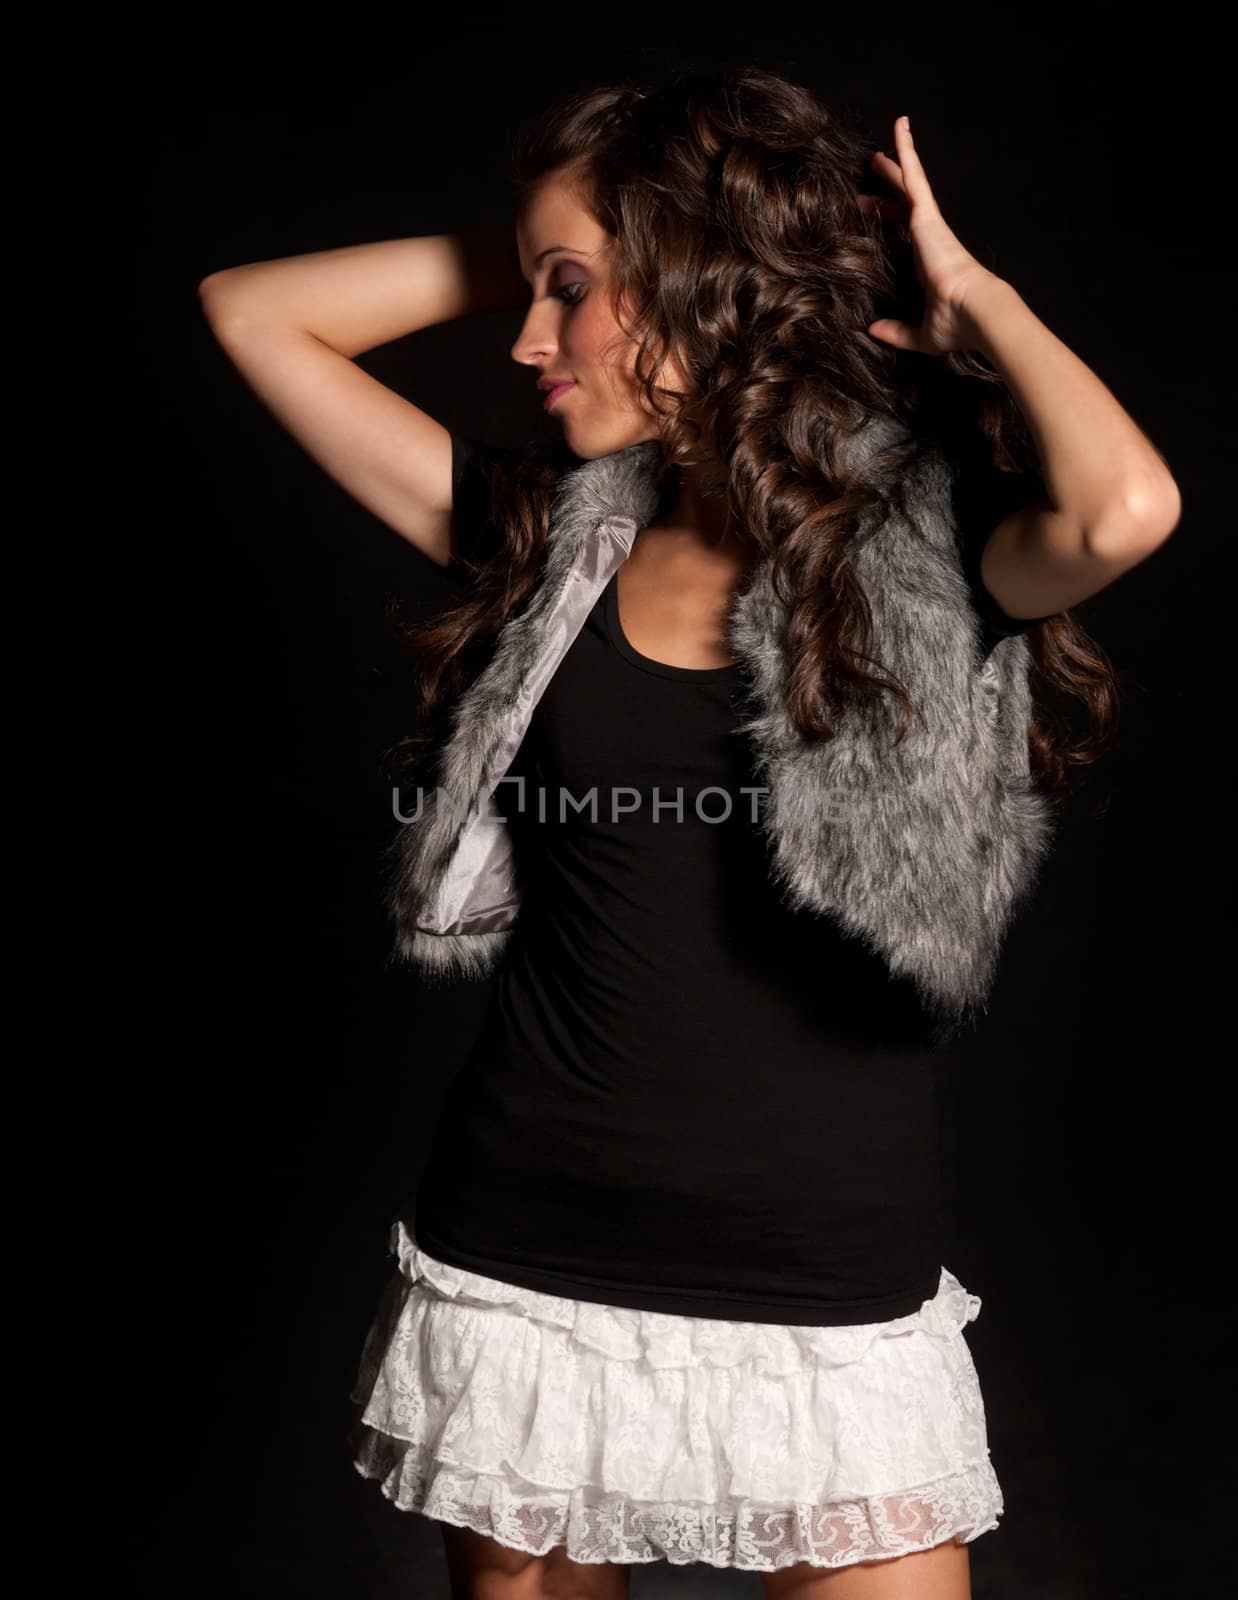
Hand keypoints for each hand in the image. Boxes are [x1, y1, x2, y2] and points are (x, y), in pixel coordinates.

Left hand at [859, 116, 1001, 355]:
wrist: (972, 309)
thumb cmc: (953, 323)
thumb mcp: (918, 332)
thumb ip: (896, 331)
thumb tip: (872, 330)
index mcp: (926, 264)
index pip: (903, 239)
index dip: (887, 230)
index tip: (872, 226)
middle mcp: (928, 239)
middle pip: (902, 210)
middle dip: (882, 200)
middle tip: (861, 193)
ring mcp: (928, 223)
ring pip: (907, 186)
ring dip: (892, 168)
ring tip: (874, 155)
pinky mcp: (927, 213)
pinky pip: (913, 174)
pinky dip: (906, 150)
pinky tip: (900, 125)